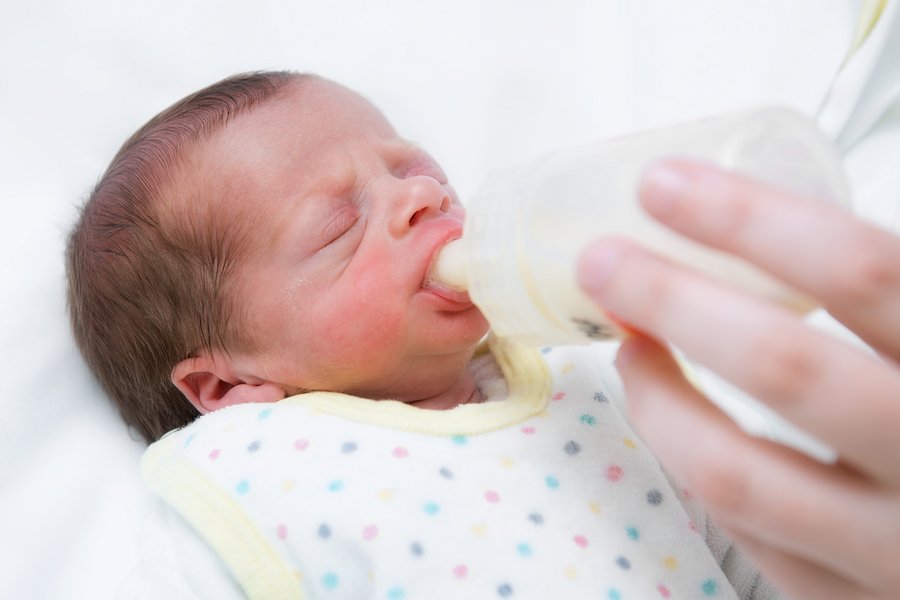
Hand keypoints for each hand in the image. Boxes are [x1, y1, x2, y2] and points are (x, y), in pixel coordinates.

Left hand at [577, 159, 899, 598]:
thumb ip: (886, 288)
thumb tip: (767, 210)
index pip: (862, 273)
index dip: (750, 221)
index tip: (663, 186)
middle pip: (784, 368)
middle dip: (673, 301)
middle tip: (602, 260)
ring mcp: (890, 547)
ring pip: (738, 476)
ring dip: (658, 400)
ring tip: (626, 346)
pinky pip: (750, 536)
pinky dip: (696, 466)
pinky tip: (676, 418)